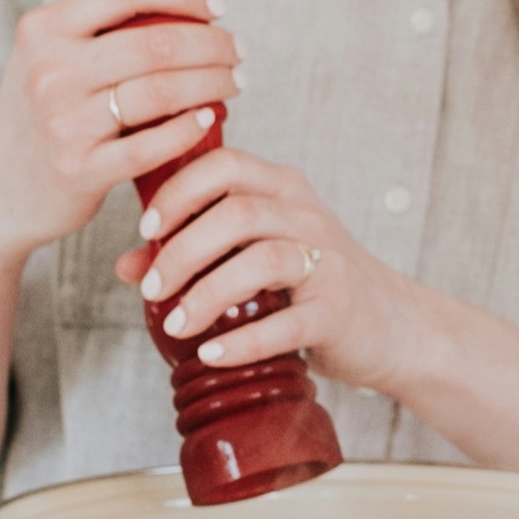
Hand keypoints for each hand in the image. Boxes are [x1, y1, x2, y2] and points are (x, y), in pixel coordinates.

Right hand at [0, 0, 243, 259]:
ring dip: (212, 83)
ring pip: (160, 92)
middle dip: (211, 44)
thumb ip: (99, 31)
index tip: (218, 7)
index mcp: (44, 29)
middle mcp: (50, 71)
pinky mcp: (79, 170)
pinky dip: (188, 128)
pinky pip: (151, 145)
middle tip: (238, 52)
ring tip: (235, 82)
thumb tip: (187, 10)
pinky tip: (209, 117)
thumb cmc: (42, 114)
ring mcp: (63, 122)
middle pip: (154, 42)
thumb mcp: (49, 58)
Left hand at [114, 149, 430, 392]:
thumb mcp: (256, 256)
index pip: (224, 165)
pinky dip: (242, 340)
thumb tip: (127, 266)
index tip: (147, 228)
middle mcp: (307, 216)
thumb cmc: (312, 285)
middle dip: (182, 251)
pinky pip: (286, 323)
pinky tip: (211, 353)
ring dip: (207, 294)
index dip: (178, 192)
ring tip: (175, 325)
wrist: (391, 326)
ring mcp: (328, 262)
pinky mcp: (337, 311)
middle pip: (236, 212)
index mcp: (283, 190)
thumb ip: (196, 253)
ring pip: (261, 261)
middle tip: (152, 289)